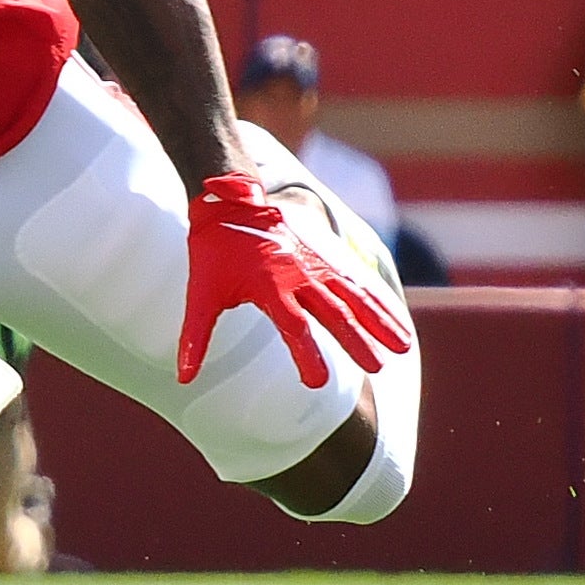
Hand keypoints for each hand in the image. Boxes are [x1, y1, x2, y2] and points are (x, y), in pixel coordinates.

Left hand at [179, 171, 410, 387]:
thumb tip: (182, 378)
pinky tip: (398, 320)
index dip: (306, 354)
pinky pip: (360, 281)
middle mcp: (300, 275)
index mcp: (270, 286)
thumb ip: (196, 336)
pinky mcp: (329, 257)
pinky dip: (380, 300)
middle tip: (376, 367)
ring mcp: (319, 265)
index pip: (293, 326)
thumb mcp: (200, 292)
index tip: (317, 383)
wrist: (232, 202)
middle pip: (334, 312)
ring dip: (380, 321)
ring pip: (356, 296)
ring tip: (402, 347)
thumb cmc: (215, 252)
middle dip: (356, 340)